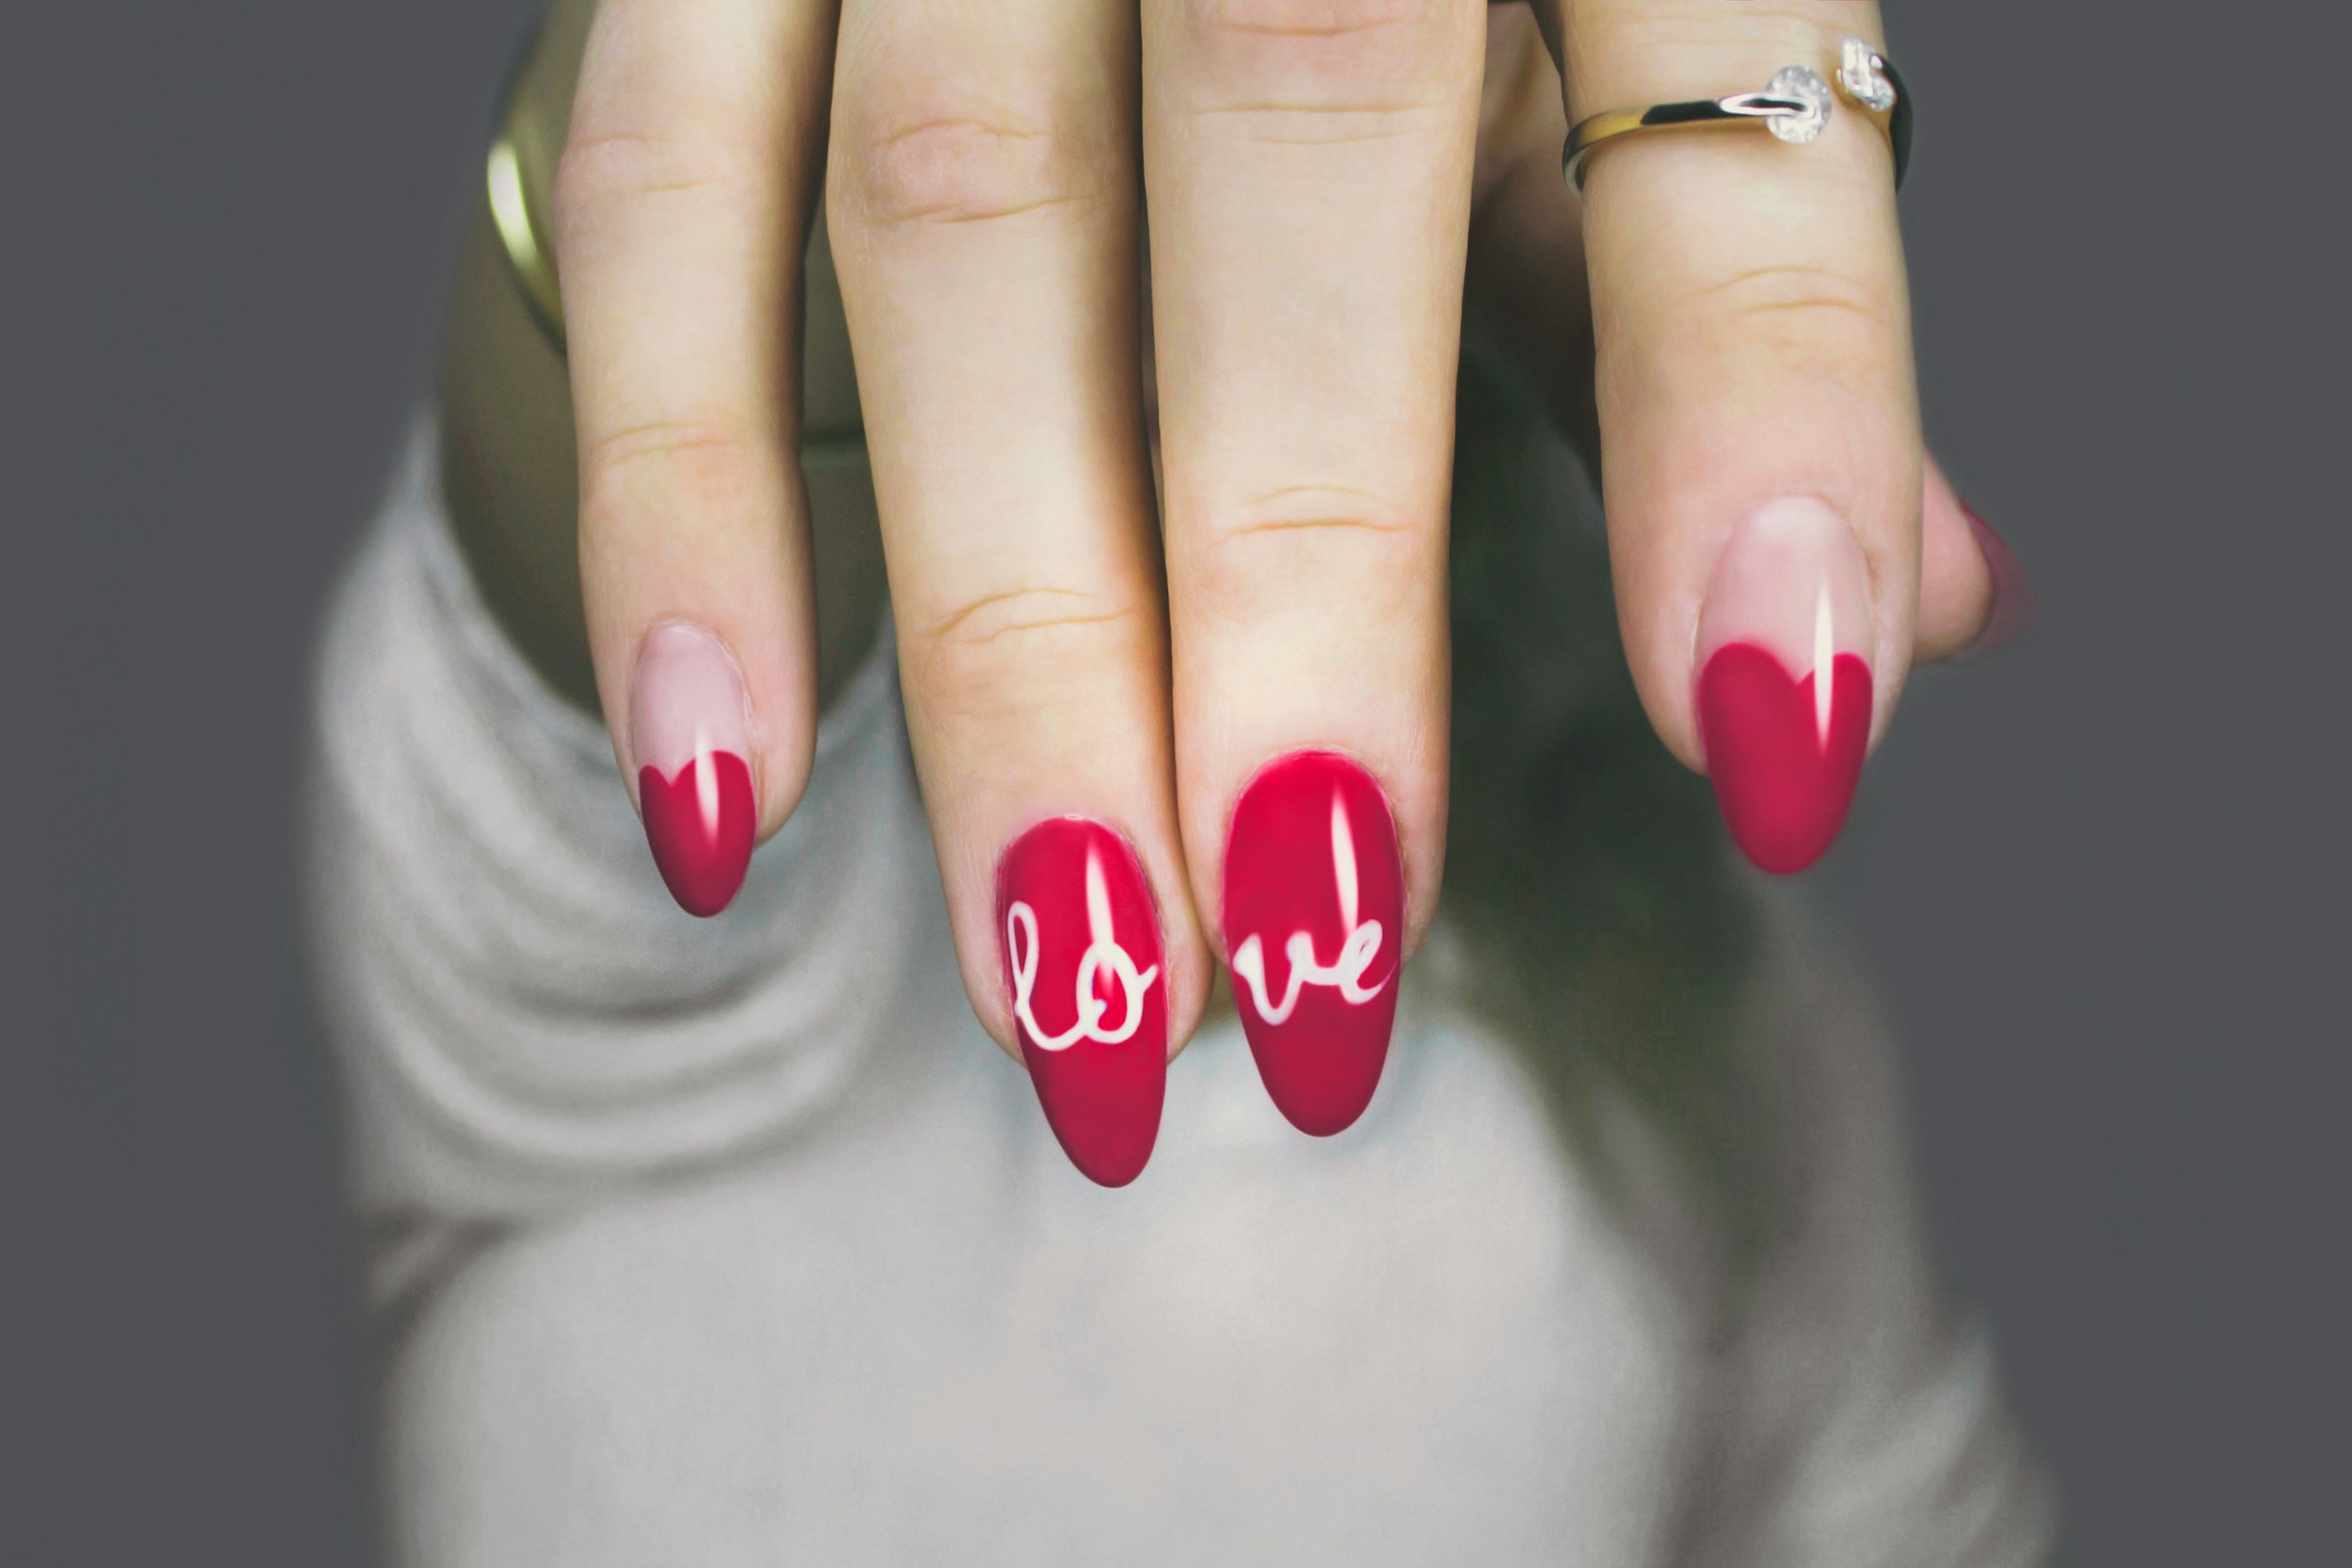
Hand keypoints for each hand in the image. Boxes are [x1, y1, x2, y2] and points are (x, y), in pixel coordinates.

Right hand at [541, 0, 2021, 1183]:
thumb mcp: (1599, 47)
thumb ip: (1709, 299)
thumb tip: (1928, 612)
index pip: (1710, 108)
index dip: (1762, 418)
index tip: (1782, 747)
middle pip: (1294, 132)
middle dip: (1300, 601)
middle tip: (1316, 971)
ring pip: (952, 213)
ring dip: (1008, 647)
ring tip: (1077, 995)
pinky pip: (654, 191)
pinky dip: (681, 505)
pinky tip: (723, 797)